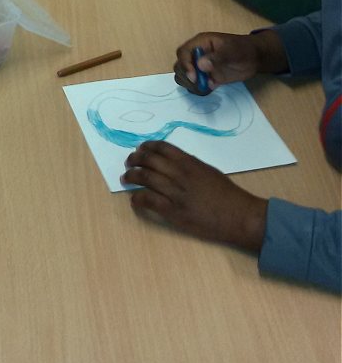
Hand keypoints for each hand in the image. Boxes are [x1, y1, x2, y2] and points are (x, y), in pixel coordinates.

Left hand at [121, 141, 267, 250]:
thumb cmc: (227, 194)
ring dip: (131, 176)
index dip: (147, 147)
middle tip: (129, 162)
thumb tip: (173, 163)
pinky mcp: (173, 211)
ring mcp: (175, 192)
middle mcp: (179, 174)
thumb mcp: (208, 171)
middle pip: (149, 160)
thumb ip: (190, 165)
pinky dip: (137, 198)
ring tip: (126, 178)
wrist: (238, 215)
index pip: (162, 148)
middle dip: (135, 159)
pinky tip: (135, 200)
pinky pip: (148, 200)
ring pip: (145, 178)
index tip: (140, 149)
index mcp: (189, 162)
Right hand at [174, 29, 288, 93]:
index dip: (185, 64)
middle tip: (199, 83)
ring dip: (191, 84)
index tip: (194, 76)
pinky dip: (198, 89)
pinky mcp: (207, 78)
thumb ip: (217, 57)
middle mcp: (197, 55)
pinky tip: (210, 89)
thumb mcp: (232, 50)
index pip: (183, 52)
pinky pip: (196, 85)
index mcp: (200, 43)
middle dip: (186, 76)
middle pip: (180, 66)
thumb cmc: (243, 49)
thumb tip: (200, 65)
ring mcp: (201, 67)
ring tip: (205, 87)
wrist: (255, 58)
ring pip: (184, 77)